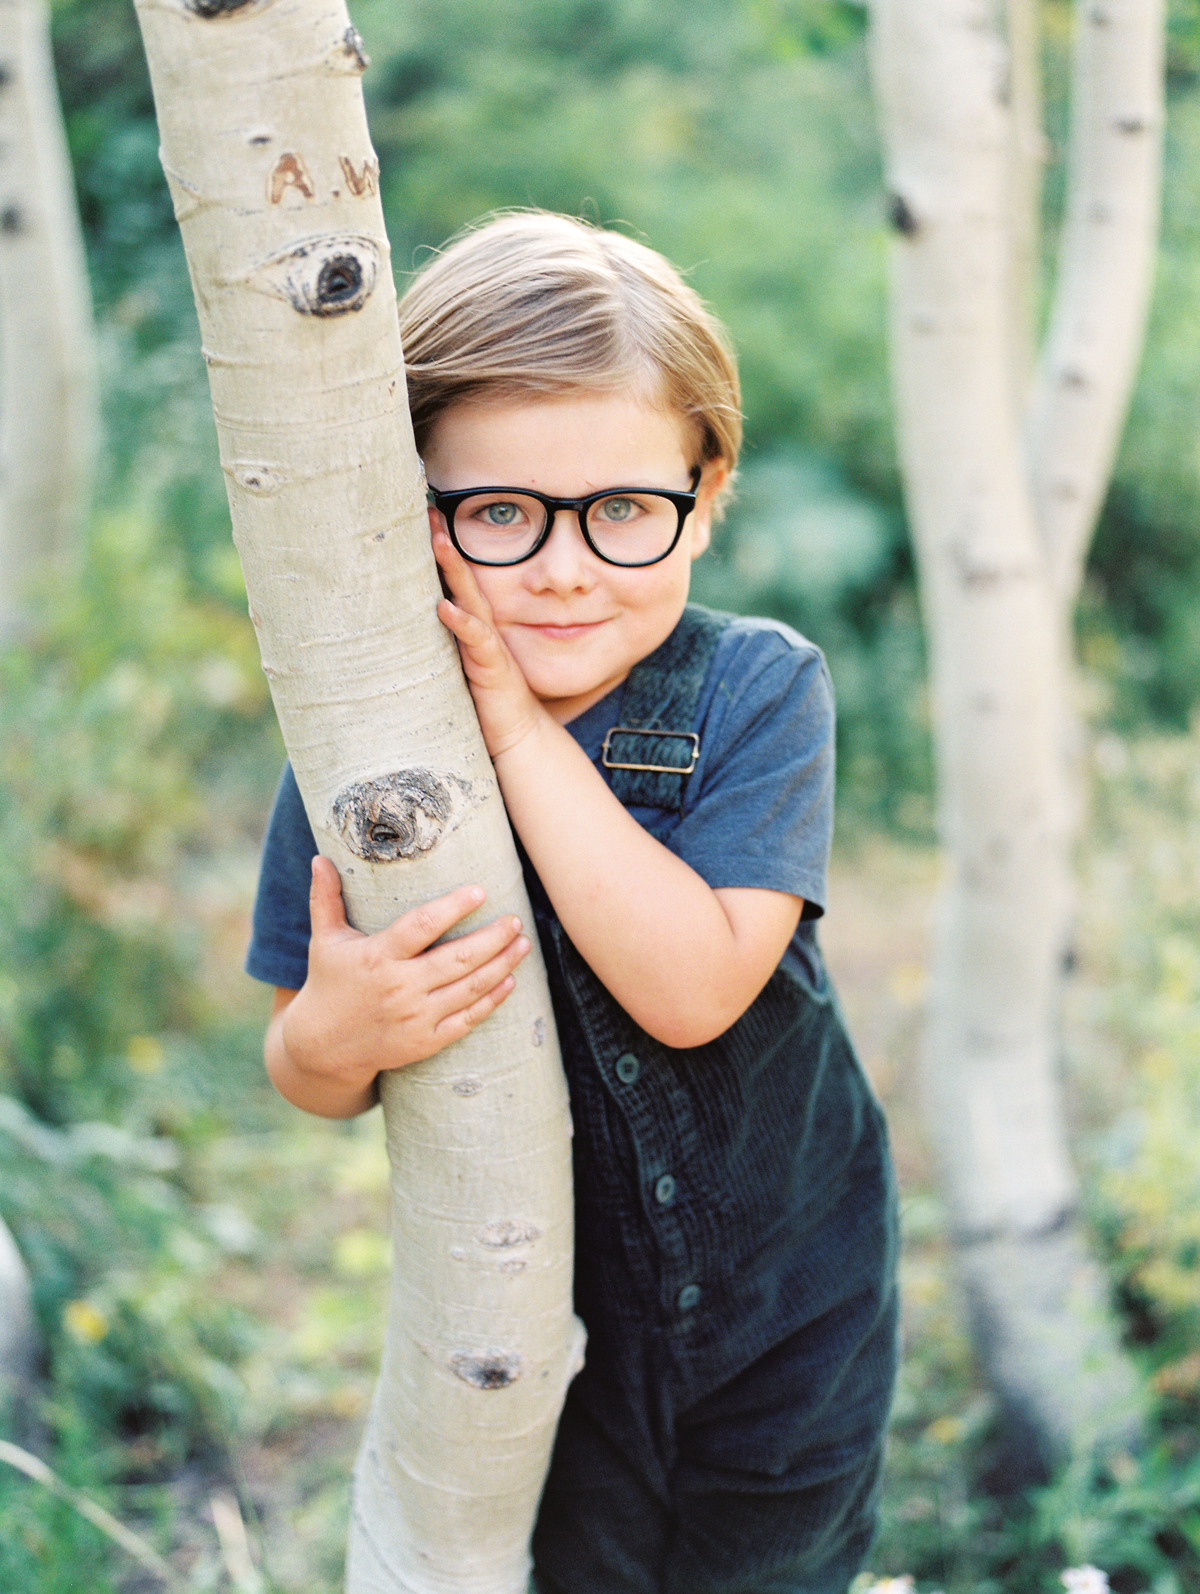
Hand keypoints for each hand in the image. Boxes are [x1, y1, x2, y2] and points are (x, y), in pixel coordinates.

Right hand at [272, 856, 530, 1111]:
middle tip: (515, 919)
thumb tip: (320, 858)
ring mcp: (415, 1018)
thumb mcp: (325, 940)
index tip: (480, 891)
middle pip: (457, 959)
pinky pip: (467, 1019)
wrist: (322, 1048)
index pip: (421, 927)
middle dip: (493, 938)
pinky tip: (509, 981)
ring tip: (522, 943)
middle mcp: (399, 988)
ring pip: (469, 988)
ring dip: (502, 965)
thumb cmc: (328, 983)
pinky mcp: (425, 1041)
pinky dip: (491, 1000)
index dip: (452, 908)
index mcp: (377, 957)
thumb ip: (325, 899)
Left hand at [432, 529, 543, 756]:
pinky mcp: (492, 669)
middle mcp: (481, 629)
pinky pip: (478, 641)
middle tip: (428, 510)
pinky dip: (461, 623)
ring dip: (454, 570)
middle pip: (463, 578)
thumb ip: (441, 644)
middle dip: (445, 544)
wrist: (519, 734)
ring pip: (471, 600)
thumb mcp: (455, 666)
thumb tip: (404, 629)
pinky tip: (444, 608)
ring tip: (437, 541)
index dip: (441, 551)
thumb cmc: (484, 701)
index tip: (424, 518)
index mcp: (472, 627)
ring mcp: (488, 647)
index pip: (455, 582)